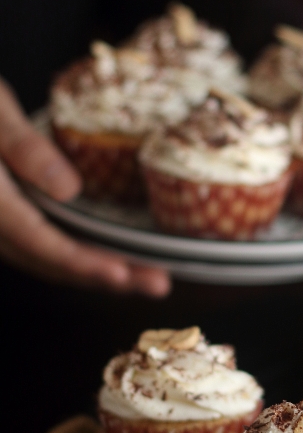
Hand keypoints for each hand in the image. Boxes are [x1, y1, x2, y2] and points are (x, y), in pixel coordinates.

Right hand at [0, 78, 169, 295]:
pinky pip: (41, 249)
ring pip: (47, 262)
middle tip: (157, 284)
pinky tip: (107, 259)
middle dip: (107, 278)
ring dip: (96, 274)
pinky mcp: (4, 221)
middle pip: (52, 263)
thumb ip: (24, 148)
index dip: (84, 263)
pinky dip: (76, 260)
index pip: (41, 243)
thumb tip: (69, 190)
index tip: (122, 274)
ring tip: (145, 278)